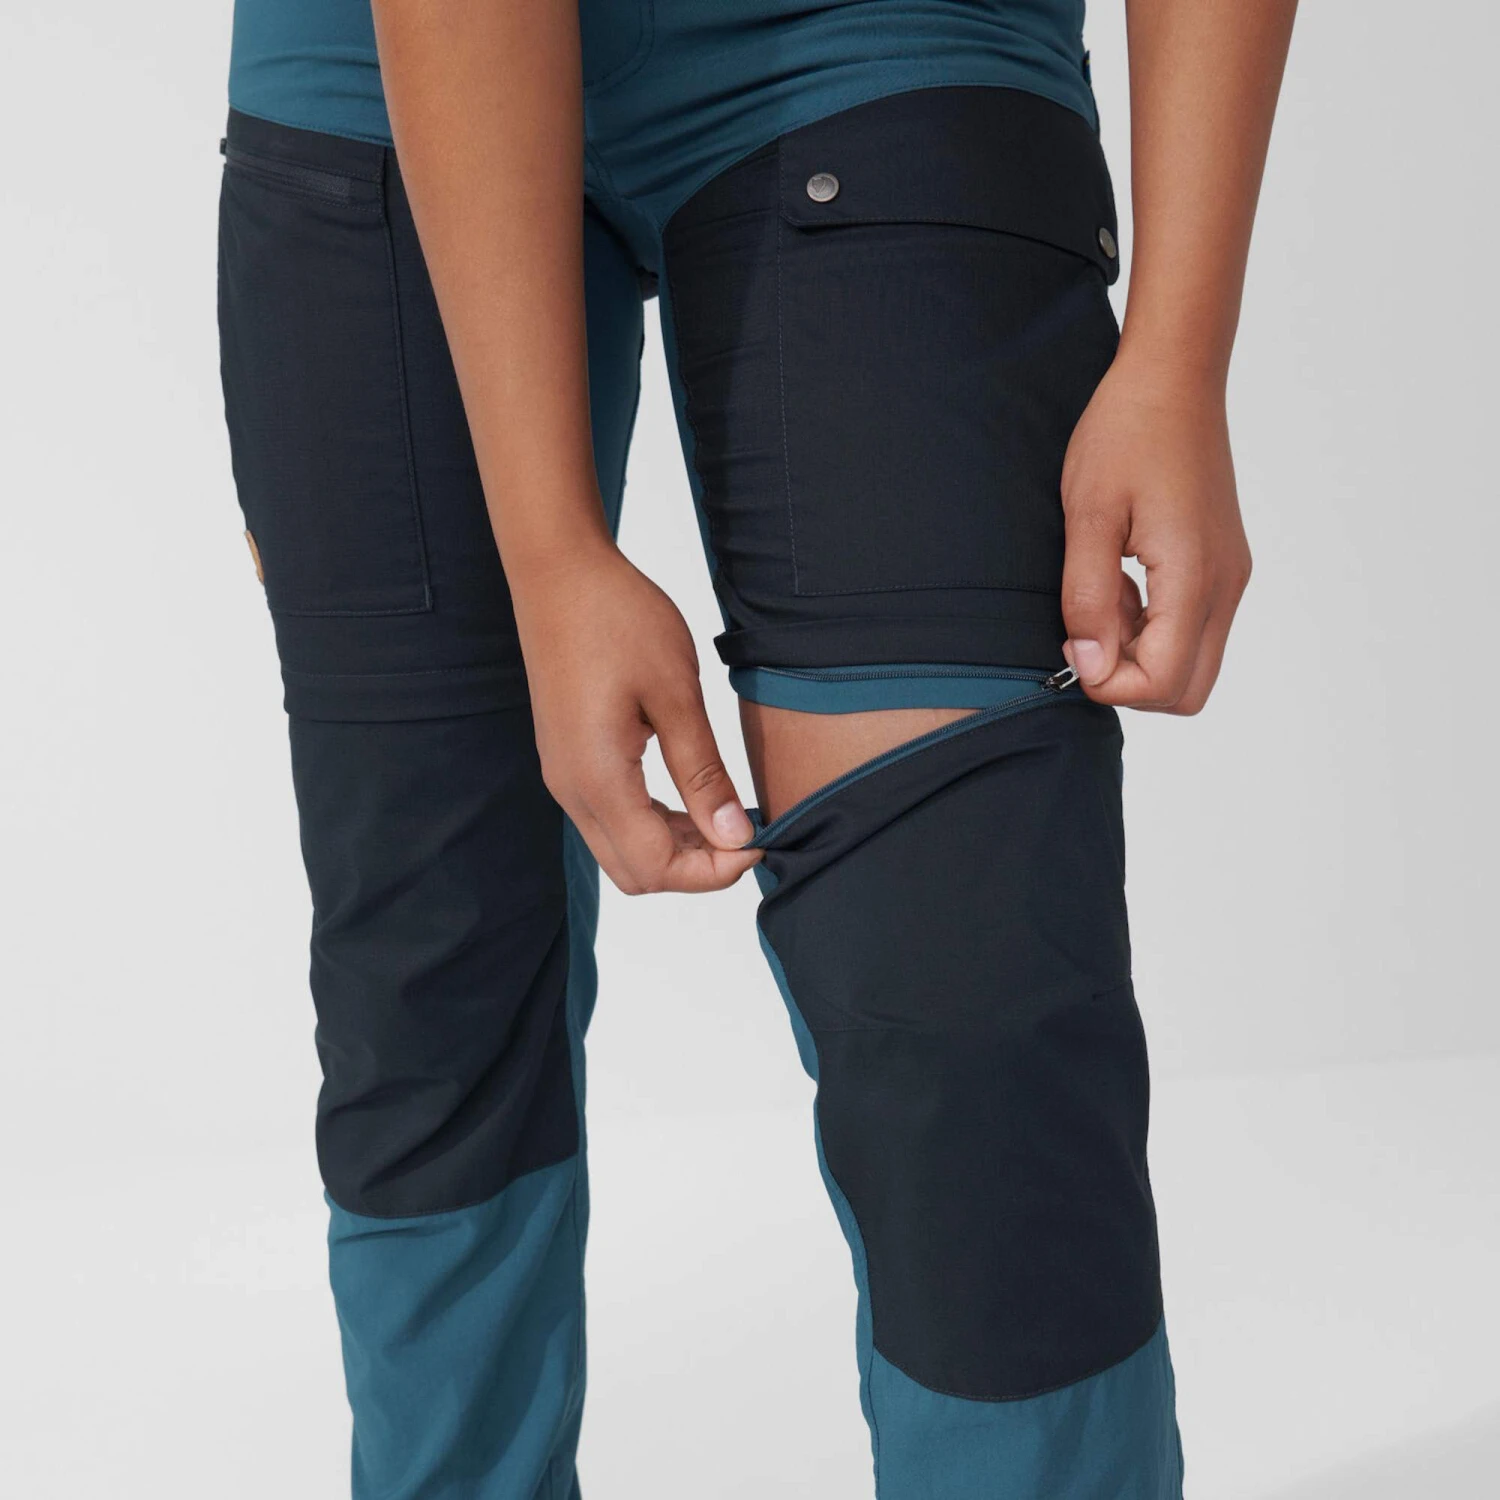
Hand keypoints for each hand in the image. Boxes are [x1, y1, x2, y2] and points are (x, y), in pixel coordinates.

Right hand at [510, 540, 759, 894]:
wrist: (558, 572)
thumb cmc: (617, 619)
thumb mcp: (675, 694)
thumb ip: (703, 773)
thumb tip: (735, 836)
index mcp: (597, 779)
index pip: (657, 867)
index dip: (714, 871)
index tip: (760, 838)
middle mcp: (571, 790)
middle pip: (635, 873)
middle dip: (695, 869)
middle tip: (744, 831)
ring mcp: (565, 776)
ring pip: (621, 849)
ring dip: (676, 846)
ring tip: (726, 811)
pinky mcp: (568, 760)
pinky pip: (610, 818)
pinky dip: (654, 822)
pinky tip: (692, 793)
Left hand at [1058, 349, 1251, 713]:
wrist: (1173, 378)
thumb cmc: (1126, 434)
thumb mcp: (1088, 516)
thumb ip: (1088, 598)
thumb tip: (1090, 666)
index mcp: (1194, 577)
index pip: (1162, 682)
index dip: (1108, 682)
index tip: (1072, 641)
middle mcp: (1225, 586)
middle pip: (1185, 691)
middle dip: (1128, 681)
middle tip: (1085, 630)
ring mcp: (1229, 577)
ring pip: (1192, 664)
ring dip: (1139, 653)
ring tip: (1102, 598)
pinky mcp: (1221, 566)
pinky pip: (1192, 628)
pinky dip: (1153, 629)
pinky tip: (1121, 584)